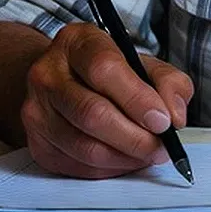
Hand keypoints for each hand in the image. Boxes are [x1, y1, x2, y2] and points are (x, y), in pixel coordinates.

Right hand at [21, 22, 191, 178]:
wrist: (61, 82)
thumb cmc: (108, 72)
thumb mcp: (143, 62)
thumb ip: (169, 82)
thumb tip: (175, 116)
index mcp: (76, 43)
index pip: (104, 69)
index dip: (137, 99)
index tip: (164, 121)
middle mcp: (48, 74)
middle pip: (92, 113)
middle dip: (135, 137)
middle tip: (162, 147)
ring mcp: (36, 111)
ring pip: (84, 147)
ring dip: (125, 157)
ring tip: (149, 154)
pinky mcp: (36, 143)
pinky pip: (78, 166)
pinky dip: (110, 168)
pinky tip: (126, 158)